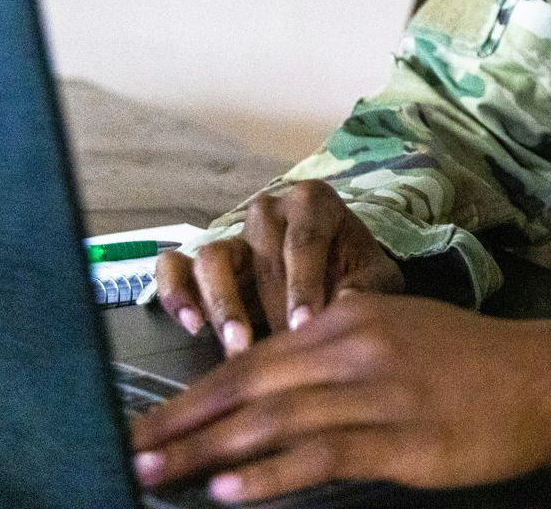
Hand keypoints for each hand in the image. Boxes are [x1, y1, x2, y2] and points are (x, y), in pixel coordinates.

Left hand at [129, 292, 550, 499]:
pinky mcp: (400, 439)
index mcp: (349, 319)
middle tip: (126, 451)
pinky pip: (322, 454)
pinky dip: (271, 473)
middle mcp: (353, 348)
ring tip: (156, 475)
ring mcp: (376, 393)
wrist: (543, 376)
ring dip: (207, 451)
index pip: (253, 358)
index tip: (146, 421)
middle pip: (249, 387)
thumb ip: (341, 346)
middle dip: (182, 423)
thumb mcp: (399, 329)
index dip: (194, 394)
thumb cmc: (471, 359)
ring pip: (275, 421)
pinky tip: (230, 490)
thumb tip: (280, 376)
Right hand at [155, 180, 403, 353]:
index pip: (303, 239)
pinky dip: (176, 292)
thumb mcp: (376, 277)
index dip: (303, 284)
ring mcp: (233, 235)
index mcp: (313, 202)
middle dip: (269, 305)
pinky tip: (192, 325)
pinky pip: (175, 266)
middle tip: (279, 348)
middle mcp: (268, 211)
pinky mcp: (203, 260)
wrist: (338, 273)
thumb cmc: (357, 273)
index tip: (304, 325)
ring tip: (237, 346)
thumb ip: (365, 288)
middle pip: (260, 255)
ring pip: (212, 258)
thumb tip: (346, 303)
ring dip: (222, 304)